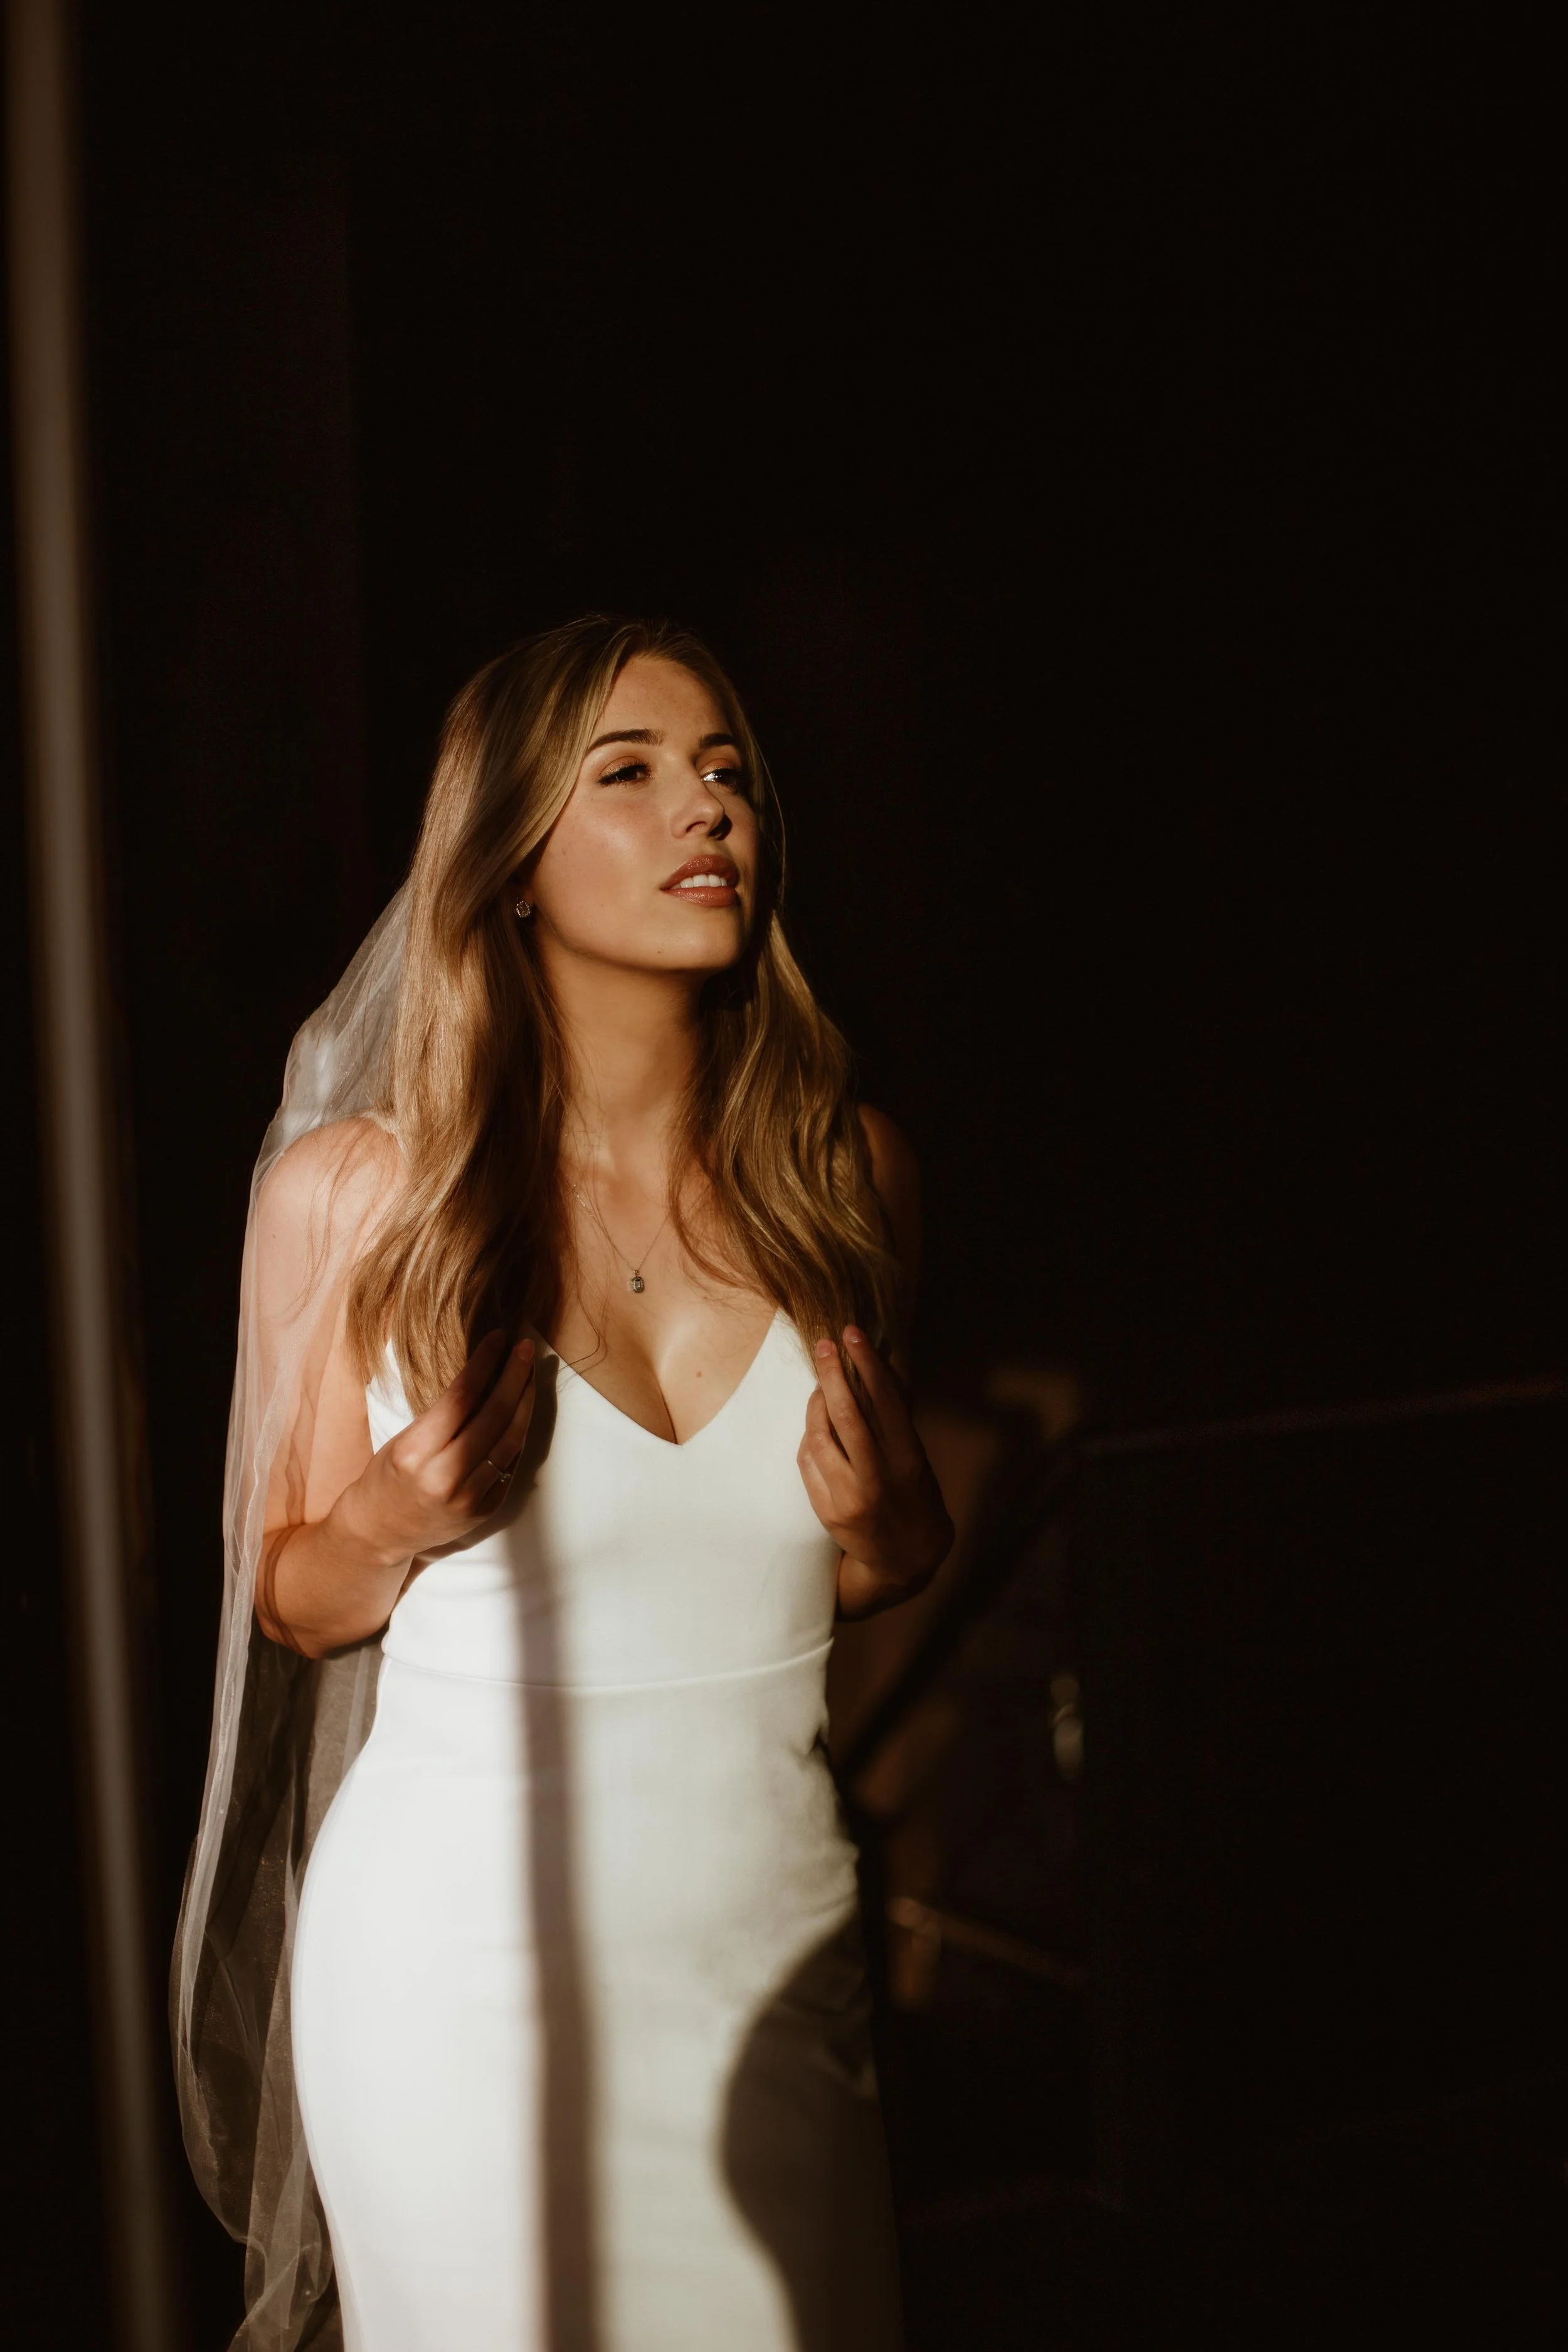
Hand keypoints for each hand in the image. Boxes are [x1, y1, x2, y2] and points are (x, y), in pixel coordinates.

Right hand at [345, 1332, 535, 1567]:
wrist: (379, 1532)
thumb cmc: (387, 1476)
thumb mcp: (404, 1439)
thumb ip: (444, 1416)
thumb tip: (486, 1373)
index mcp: (414, 1452)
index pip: (461, 1397)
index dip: (485, 1363)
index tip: (499, 1338)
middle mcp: (443, 1477)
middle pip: (494, 1416)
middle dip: (514, 1376)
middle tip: (526, 1348)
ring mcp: (467, 1498)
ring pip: (510, 1440)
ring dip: (525, 1402)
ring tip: (530, 1374)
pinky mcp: (483, 1511)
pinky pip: (510, 1465)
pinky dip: (517, 1436)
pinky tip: (522, 1412)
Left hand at [797, 1326, 953, 1617]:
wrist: (905, 1558)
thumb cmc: (913, 1495)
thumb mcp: (915, 1458)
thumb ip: (895, 1419)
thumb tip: (881, 1364)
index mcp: (908, 1459)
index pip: (886, 1401)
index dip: (868, 1364)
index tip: (852, 1334)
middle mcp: (880, 1478)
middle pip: (847, 1415)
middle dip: (833, 1374)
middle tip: (824, 1345)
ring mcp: (850, 1497)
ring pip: (820, 1437)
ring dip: (816, 1405)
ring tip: (820, 1388)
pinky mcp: (828, 1512)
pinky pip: (808, 1462)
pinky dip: (810, 1438)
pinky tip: (816, 1427)